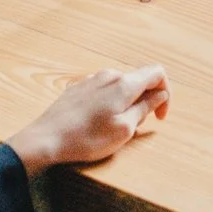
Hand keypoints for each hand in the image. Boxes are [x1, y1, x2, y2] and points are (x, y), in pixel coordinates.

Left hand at [6, 64, 170, 173]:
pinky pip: (104, 90)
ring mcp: (92, 80)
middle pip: (139, 79)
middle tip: (137, 126)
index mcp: (124, 84)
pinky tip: (100, 122)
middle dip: (146, 100)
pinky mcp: (79, 88)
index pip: (157, 73)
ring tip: (117, 127)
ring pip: (121, 86)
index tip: (159, 115)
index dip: (166, 93)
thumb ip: (145, 108)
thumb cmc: (86, 138)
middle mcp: (109, 75)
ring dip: (128, 103)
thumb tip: (159, 95)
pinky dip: (111, 103)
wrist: (46, 139)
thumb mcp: (124, 129)